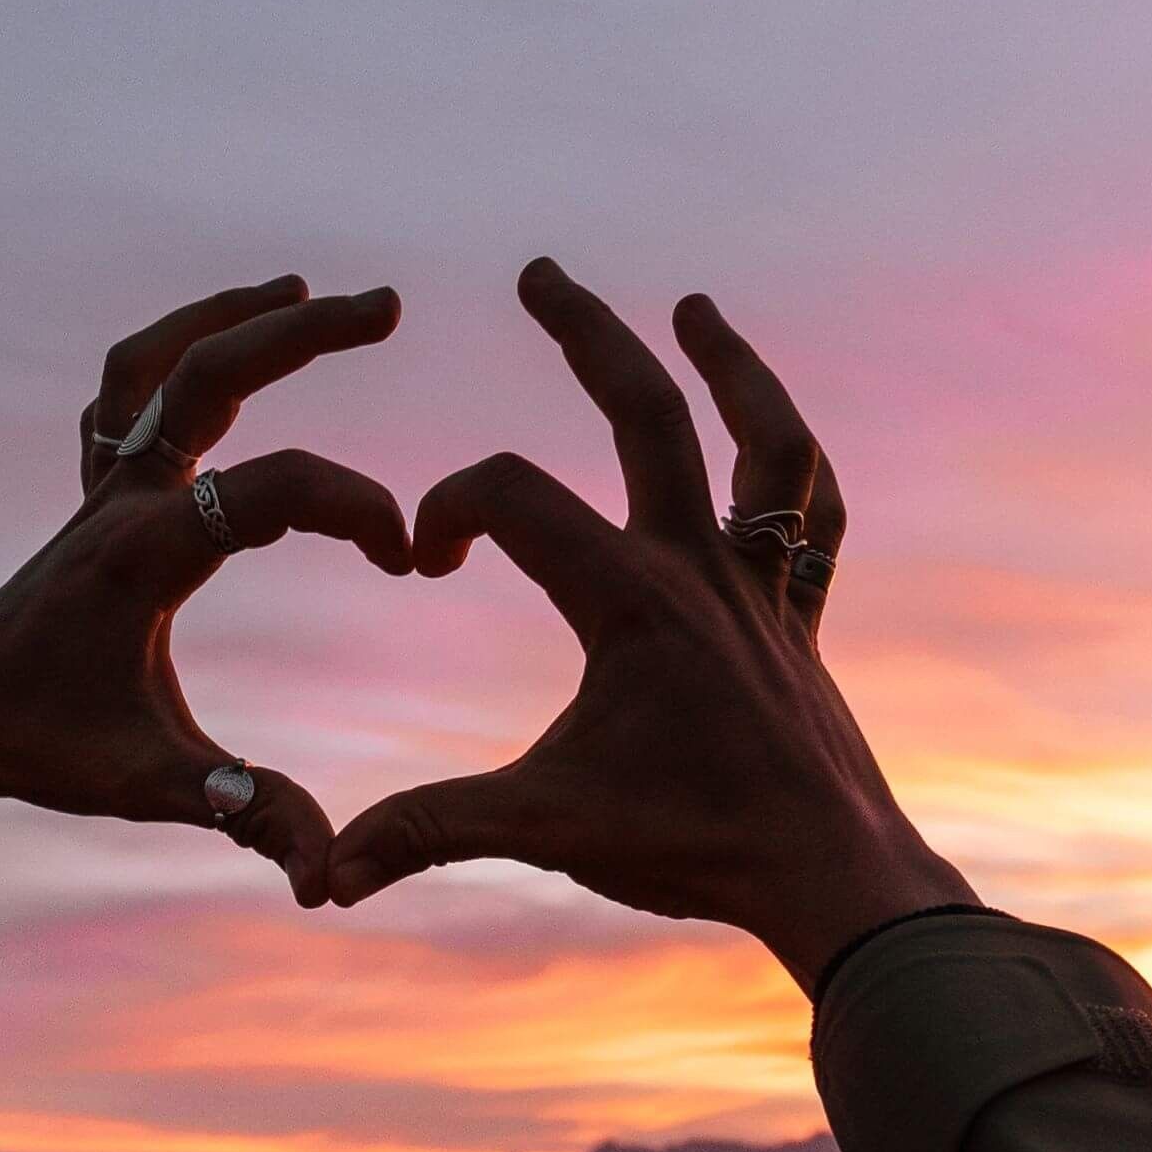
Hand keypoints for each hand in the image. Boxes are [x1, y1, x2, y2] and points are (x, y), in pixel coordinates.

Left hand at [0, 275, 414, 902]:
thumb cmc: (41, 747)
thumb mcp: (147, 786)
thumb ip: (244, 813)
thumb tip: (326, 878)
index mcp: (142, 554)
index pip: (267, 491)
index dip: (351, 507)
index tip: (407, 557)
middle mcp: (119, 499)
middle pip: (207, 372)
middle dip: (299, 333)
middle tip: (390, 307)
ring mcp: (98, 487)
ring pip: (155, 360)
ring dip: (228, 316)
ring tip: (308, 293)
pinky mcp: (89, 493)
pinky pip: (126, 393)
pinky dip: (175, 355)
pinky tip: (225, 347)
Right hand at [326, 257, 972, 983]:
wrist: (830, 878)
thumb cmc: (690, 847)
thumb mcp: (543, 831)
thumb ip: (427, 832)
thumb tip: (322, 874)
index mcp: (630, 600)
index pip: (515, 496)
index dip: (450, 506)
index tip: (423, 557)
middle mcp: (701, 569)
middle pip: (645, 412)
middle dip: (586, 333)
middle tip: (539, 273)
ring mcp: (762, 585)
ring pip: (762, 443)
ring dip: (730, 366)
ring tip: (695, 308)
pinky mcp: (800, 616)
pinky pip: (813, 517)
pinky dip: (794, 467)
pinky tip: (769, 438)